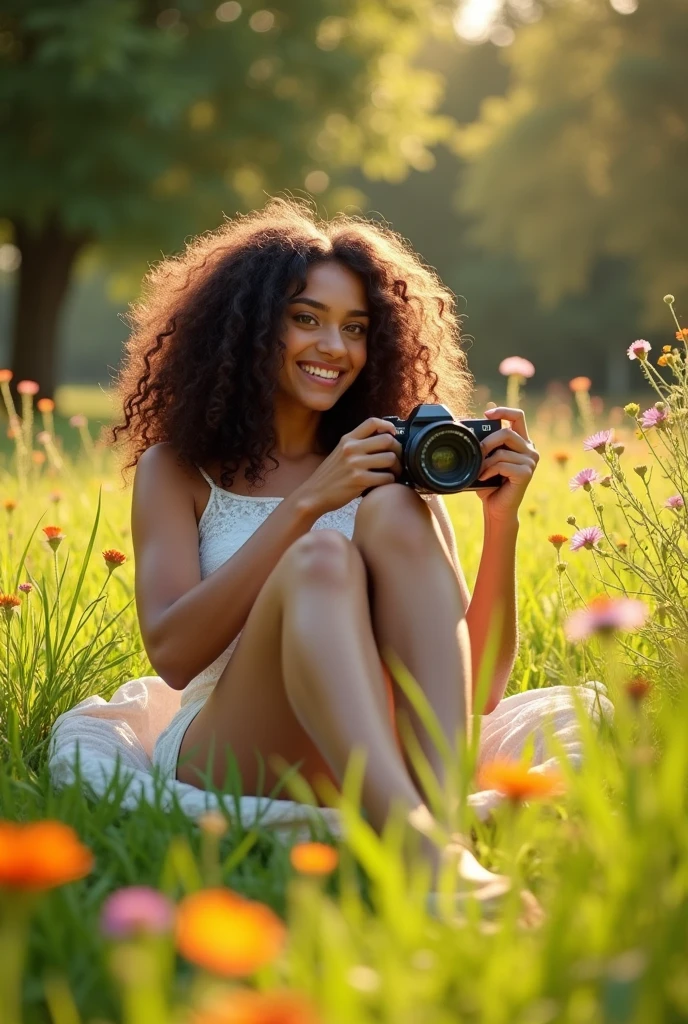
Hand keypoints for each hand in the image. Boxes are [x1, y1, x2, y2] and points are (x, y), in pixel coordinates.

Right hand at [294, 417, 402, 515]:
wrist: (313, 495)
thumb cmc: (329, 476)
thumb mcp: (339, 453)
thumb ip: (356, 445)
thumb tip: (382, 440)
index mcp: (347, 439)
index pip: (372, 422)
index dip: (388, 426)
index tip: (393, 434)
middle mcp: (352, 448)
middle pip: (387, 440)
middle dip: (398, 450)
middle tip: (398, 460)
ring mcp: (355, 464)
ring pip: (390, 459)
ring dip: (397, 468)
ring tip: (393, 473)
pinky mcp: (359, 480)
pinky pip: (386, 477)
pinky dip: (390, 481)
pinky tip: (385, 484)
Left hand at [475, 406, 539, 521]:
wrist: (497, 508)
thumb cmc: (490, 484)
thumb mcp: (486, 459)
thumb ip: (485, 444)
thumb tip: (470, 428)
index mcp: (522, 442)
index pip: (518, 416)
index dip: (503, 411)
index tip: (487, 414)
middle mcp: (530, 449)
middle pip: (507, 432)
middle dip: (487, 442)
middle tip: (477, 453)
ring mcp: (531, 461)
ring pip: (502, 450)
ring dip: (485, 461)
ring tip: (480, 471)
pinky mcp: (526, 473)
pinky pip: (502, 464)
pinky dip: (489, 471)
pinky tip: (485, 478)